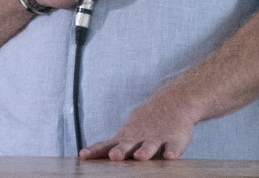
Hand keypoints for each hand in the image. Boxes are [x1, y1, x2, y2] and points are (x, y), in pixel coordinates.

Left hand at [79, 85, 202, 160]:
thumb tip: (85, 156)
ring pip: (150, 146)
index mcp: (127, 138)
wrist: (175, 101)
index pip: (108, 145)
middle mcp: (140, 139)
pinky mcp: (176, 140)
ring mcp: (158, 138)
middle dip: (121, 151)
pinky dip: (172, 152)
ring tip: (140, 157)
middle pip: (128, 145)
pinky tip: (170, 157)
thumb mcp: (129, 132)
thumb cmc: (146, 124)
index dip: (96, 151)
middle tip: (114, 156)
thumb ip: (113, 145)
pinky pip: (174, 147)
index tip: (83, 155)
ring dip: (145, 151)